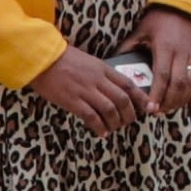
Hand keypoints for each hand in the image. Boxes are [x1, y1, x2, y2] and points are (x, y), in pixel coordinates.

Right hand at [28, 44, 143, 137]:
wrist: (42, 58)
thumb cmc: (64, 60)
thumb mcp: (89, 62)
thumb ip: (102, 75)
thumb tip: (115, 90)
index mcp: (103, 69)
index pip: (129, 85)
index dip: (142, 99)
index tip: (149, 108)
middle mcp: (98, 80)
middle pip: (123, 100)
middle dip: (130, 115)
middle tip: (128, 122)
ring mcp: (85, 90)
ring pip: (110, 110)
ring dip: (115, 123)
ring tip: (113, 128)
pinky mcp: (72, 100)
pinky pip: (92, 117)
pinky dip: (100, 127)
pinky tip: (101, 132)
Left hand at [122, 6, 190, 114]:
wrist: (181, 6)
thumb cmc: (158, 19)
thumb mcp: (140, 30)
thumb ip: (129, 46)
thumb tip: (115, 60)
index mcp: (164, 47)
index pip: (162, 75)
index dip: (157, 94)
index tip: (151, 107)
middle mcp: (180, 53)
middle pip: (178, 84)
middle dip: (169, 101)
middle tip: (159, 112)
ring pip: (190, 83)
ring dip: (182, 99)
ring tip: (170, 109)